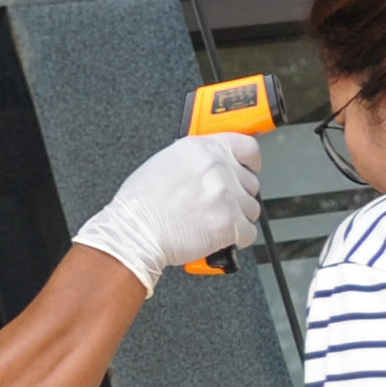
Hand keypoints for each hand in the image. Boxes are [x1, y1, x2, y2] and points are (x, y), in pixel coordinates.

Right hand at [71, 131, 263, 292]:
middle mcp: (217, 168)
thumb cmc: (139, 205)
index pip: (247, 146)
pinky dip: (236, 239)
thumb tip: (212, 166)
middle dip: (237, 196)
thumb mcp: (163, 163)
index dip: (250, 162)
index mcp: (201, 149)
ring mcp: (226, 195)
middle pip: (250, 182)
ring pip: (251, 209)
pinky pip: (249, 233)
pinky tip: (217, 237)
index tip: (250, 169)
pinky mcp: (230, 222)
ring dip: (236, 218)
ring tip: (211, 222)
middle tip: (216, 206)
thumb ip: (196, 161)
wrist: (134, 233)